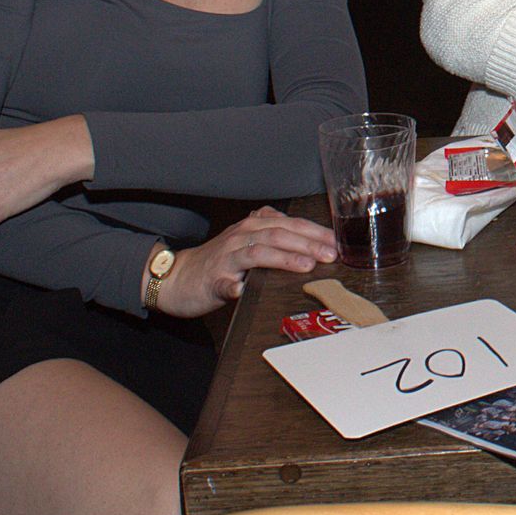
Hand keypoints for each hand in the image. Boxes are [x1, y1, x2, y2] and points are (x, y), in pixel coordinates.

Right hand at [152, 207, 337, 318]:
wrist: (177, 278)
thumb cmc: (220, 262)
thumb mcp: (249, 242)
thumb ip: (276, 237)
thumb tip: (313, 242)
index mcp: (254, 226)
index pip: (291, 224)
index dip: (316, 232)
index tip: (338, 242)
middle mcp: (242, 236)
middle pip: (280, 234)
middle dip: (309, 243)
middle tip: (331, 254)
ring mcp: (227, 257)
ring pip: (259, 251)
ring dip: (284, 258)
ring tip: (306, 266)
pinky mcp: (213, 280)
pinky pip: (225, 283)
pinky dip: (235, 286)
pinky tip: (244, 290)